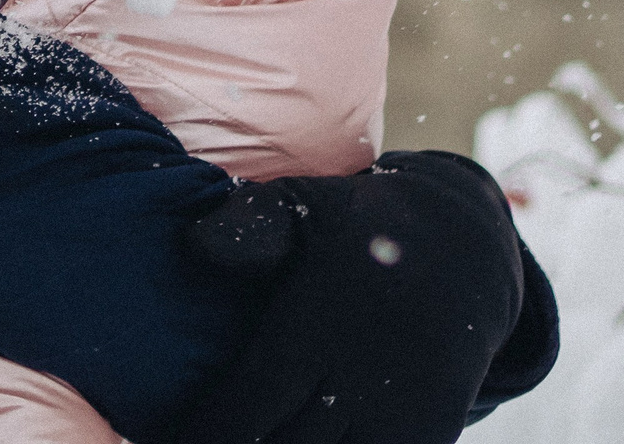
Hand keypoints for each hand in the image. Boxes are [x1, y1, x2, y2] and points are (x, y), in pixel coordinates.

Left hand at [164, 150, 555, 443]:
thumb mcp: (309, 203)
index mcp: (319, 324)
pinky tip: (297, 435)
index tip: (154, 438)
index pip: (243, 412)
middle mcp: (362, 380)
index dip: (199, 437)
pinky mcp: (430, 436)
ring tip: (232, 435)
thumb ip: (251, 223)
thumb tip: (193, 248)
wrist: (469, 254)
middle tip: (162, 441)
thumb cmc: (358, 227)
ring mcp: (400, 418)